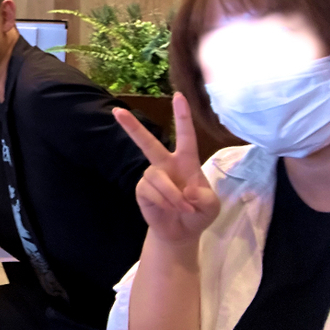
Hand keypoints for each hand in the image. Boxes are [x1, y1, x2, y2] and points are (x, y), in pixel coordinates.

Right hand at [114, 93, 219, 244]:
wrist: (181, 232)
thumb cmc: (198, 213)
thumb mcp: (211, 206)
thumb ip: (205, 197)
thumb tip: (187, 190)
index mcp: (186, 161)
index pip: (185, 136)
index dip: (182, 116)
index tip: (178, 96)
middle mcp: (165, 164)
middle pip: (148, 142)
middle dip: (132, 127)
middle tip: (117, 111)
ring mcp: (152, 176)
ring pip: (157, 177)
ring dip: (172, 195)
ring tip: (182, 208)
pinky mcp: (142, 189)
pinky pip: (151, 191)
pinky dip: (164, 202)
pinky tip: (169, 209)